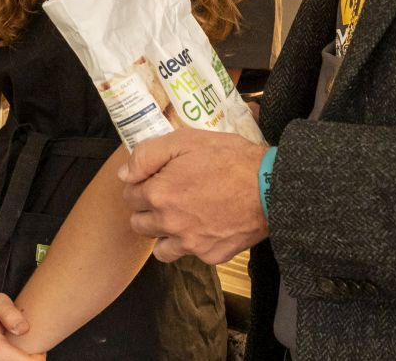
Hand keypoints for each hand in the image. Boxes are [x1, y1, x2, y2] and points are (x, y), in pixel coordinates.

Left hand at [118, 129, 268, 264]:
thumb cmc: (229, 158)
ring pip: (160, 248)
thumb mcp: (185, 140)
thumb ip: (147, 155)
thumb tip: (124, 174)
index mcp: (158, 194)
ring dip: (164, 233)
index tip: (156, 178)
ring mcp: (189, 243)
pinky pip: (189, 254)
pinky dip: (191, 243)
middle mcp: (168, 223)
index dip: (141, 184)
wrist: (270, 187)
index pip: (130, 196)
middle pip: (139, 223)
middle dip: (148, 210)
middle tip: (168, 195)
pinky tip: (205, 225)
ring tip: (182, 216)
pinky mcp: (210, 255)